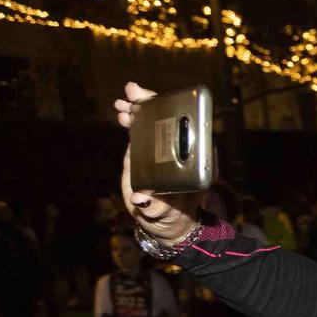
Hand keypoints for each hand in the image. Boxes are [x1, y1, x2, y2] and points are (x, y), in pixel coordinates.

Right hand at [113, 83, 199, 243]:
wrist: (168, 222)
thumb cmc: (170, 217)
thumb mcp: (162, 214)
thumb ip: (152, 207)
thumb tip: (140, 200)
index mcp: (195, 163)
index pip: (187, 129)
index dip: (171, 114)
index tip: (155, 104)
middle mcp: (184, 152)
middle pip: (170, 121)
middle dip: (150, 105)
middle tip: (132, 94)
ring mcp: (169, 150)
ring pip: (156, 123)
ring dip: (138, 110)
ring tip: (121, 104)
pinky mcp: (155, 152)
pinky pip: (146, 132)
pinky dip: (134, 121)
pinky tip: (122, 113)